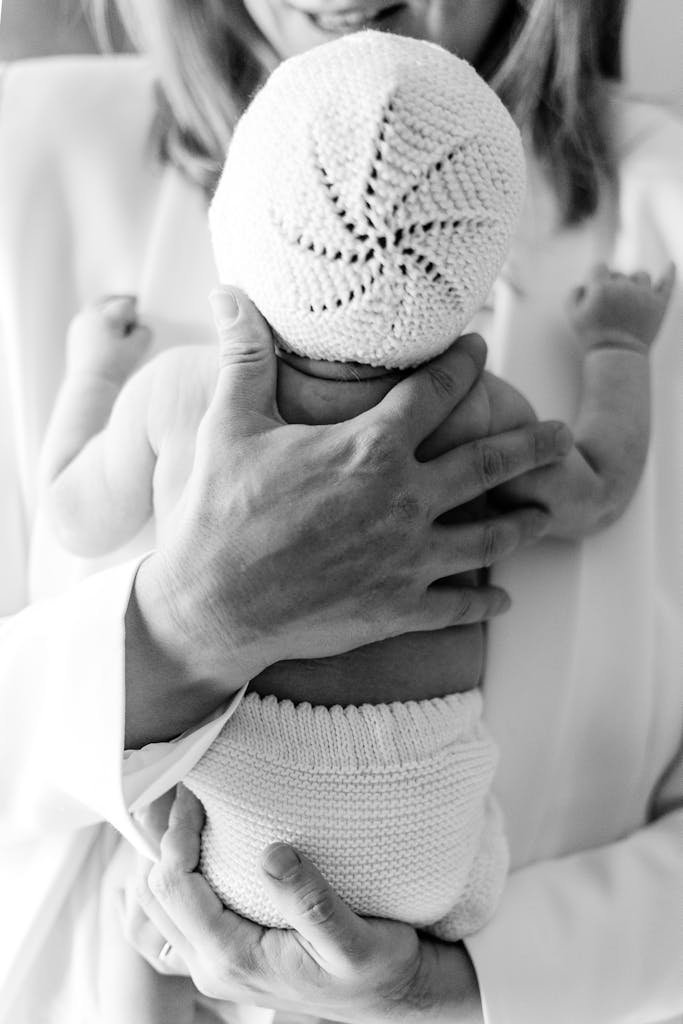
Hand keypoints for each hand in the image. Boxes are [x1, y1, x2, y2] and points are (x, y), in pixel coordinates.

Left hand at [66, 296, 150, 380]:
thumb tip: (140, 327)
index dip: (135, 316)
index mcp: (105, 317)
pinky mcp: (74, 336)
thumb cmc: (113, 369)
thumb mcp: (138, 349)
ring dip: (108, 312)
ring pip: (95, 308)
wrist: (91, 386)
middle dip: (121, 306)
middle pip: (107, 300)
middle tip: (131, 315)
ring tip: (118, 326)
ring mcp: (79, 325)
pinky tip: (106, 336)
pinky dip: (98, 322)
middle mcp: (89, 316)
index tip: (138, 328)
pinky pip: (87, 320)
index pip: (126, 306)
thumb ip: (144, 332)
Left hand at [128, 786, 483, 1022]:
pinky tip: (194, 846)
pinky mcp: (225, 953)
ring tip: (186, 807)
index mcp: (233, 958)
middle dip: (159, 838)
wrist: (391, 996)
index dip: (174, 835)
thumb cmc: (377, 969)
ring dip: (163, 855)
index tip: (195, 795)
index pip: (174, 887)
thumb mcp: (355, 940)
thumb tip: (272, 853)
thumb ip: (312, 901)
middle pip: (153, 893)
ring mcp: (215, 962)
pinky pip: (175, 915)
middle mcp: (213, 965)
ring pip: (156, 905)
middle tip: (185, 789)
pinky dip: (174, 876)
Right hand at [130, 287, 570, 709]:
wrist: (211, 606)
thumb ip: (244, 356)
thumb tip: (229, 290)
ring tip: (546, 512)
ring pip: (489, 538)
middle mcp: (404, 501)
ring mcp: (407, 560)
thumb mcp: (228, 425)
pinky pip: (458, 606)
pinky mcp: (398, 610)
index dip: (463, 364)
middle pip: (488, 464)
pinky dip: (484, 601)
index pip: (435, 392)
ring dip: (522, 523)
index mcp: (370, 448)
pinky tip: (502, 598)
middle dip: (530, 445)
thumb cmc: (218, 512)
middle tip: (562, 435)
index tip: (479, 347)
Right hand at [568, 262, 675, 352]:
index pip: (599, 267)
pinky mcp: (660, 304)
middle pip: (620, 274)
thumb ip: (574, 294)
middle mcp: (624, 287)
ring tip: (629, 300)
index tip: (594, 293)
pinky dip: (669, 272)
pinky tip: (670, 265)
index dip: (595, 278)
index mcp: (602, 288)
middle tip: (610, 309)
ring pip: (642, 275)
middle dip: (613, 286)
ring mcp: (645, 294)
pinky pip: (668, 282)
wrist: (617, 356)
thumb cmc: (592, 337)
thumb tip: (585, 283)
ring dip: (635, 283)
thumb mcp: (572, 317)